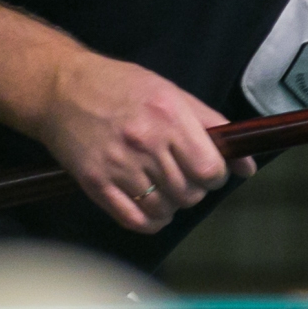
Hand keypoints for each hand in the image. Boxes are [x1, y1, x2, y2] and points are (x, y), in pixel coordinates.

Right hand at [28, 50, 254, 232]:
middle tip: (183, 176)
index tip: (208, 169)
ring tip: (164, 188)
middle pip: (189, 193)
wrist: (60, 89)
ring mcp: (119, 165)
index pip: (210, 169)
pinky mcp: (96, 184)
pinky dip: (150, 222)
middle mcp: (146, 142)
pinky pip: (136, 220)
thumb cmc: (119, 86)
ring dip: (172, 205)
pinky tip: (150, 208)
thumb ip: (212, 125)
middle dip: (194, 189)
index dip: (216, 175)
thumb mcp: (170, 92)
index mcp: (168, 115)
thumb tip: (247, 166)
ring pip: (165, 209)